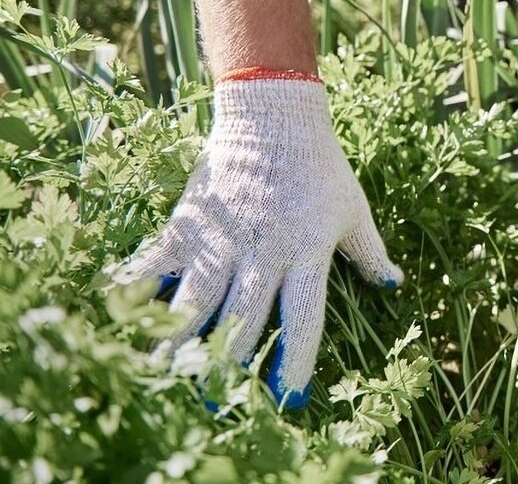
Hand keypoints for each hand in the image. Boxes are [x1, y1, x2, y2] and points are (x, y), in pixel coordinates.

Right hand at [117, 77, 402, 406]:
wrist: (273, 114)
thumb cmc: (320, 165)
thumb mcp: (353, 209)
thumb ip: (370, 252)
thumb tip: (393, 285)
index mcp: (307, 252)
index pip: (304, 317)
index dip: (297, 361)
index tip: (289, 398)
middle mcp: (263, 252)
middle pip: (243, 321)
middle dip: (230, 367)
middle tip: (218, 402)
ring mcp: (222, 238)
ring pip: (197, 302)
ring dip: (181, 343)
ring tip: (167, 376)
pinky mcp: (189, 223)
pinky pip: (157, 263)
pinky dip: (138, 288)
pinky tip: (124, 314)